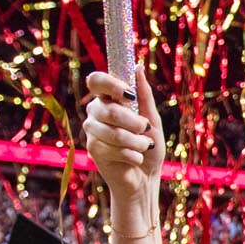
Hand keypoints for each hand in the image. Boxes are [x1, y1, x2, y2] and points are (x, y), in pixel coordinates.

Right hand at [82, 70, 165, 224]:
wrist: (146, 178)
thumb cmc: (149, 146)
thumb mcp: (152, 119)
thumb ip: (144, 95)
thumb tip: (137, 66)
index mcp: (108, 99)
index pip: (96, 81)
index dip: (110, 84)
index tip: (129, 94)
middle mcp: (95, 112)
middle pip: (109, 110)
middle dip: (134, 123)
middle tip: (145, 130)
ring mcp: (92, 131)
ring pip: (114, 132)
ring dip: (137, 142)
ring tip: (144, 147)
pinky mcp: (94, 150)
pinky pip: (114, 149)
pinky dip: (133, 155)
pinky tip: (134, 159)